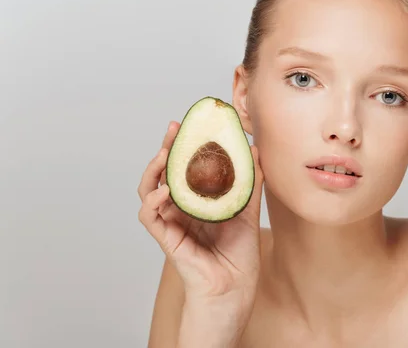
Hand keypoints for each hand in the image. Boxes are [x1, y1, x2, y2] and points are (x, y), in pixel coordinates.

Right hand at [137, 121, 263, 303]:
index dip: (183, 145)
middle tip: (173, 128)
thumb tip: (254, 150)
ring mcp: (172, 222)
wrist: (236, 286)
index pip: (184, 167)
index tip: (188, 124)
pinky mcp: (167, 239)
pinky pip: (150, 217)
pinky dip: (152, 202)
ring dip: (153, 171)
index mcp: (197, 200)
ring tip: (165, 155)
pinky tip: (163, 191)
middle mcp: (181, 208)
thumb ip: (250, 183)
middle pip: (165, 173)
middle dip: (166, 148)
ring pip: (149, 190)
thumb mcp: (248, 210)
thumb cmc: (239, 253)